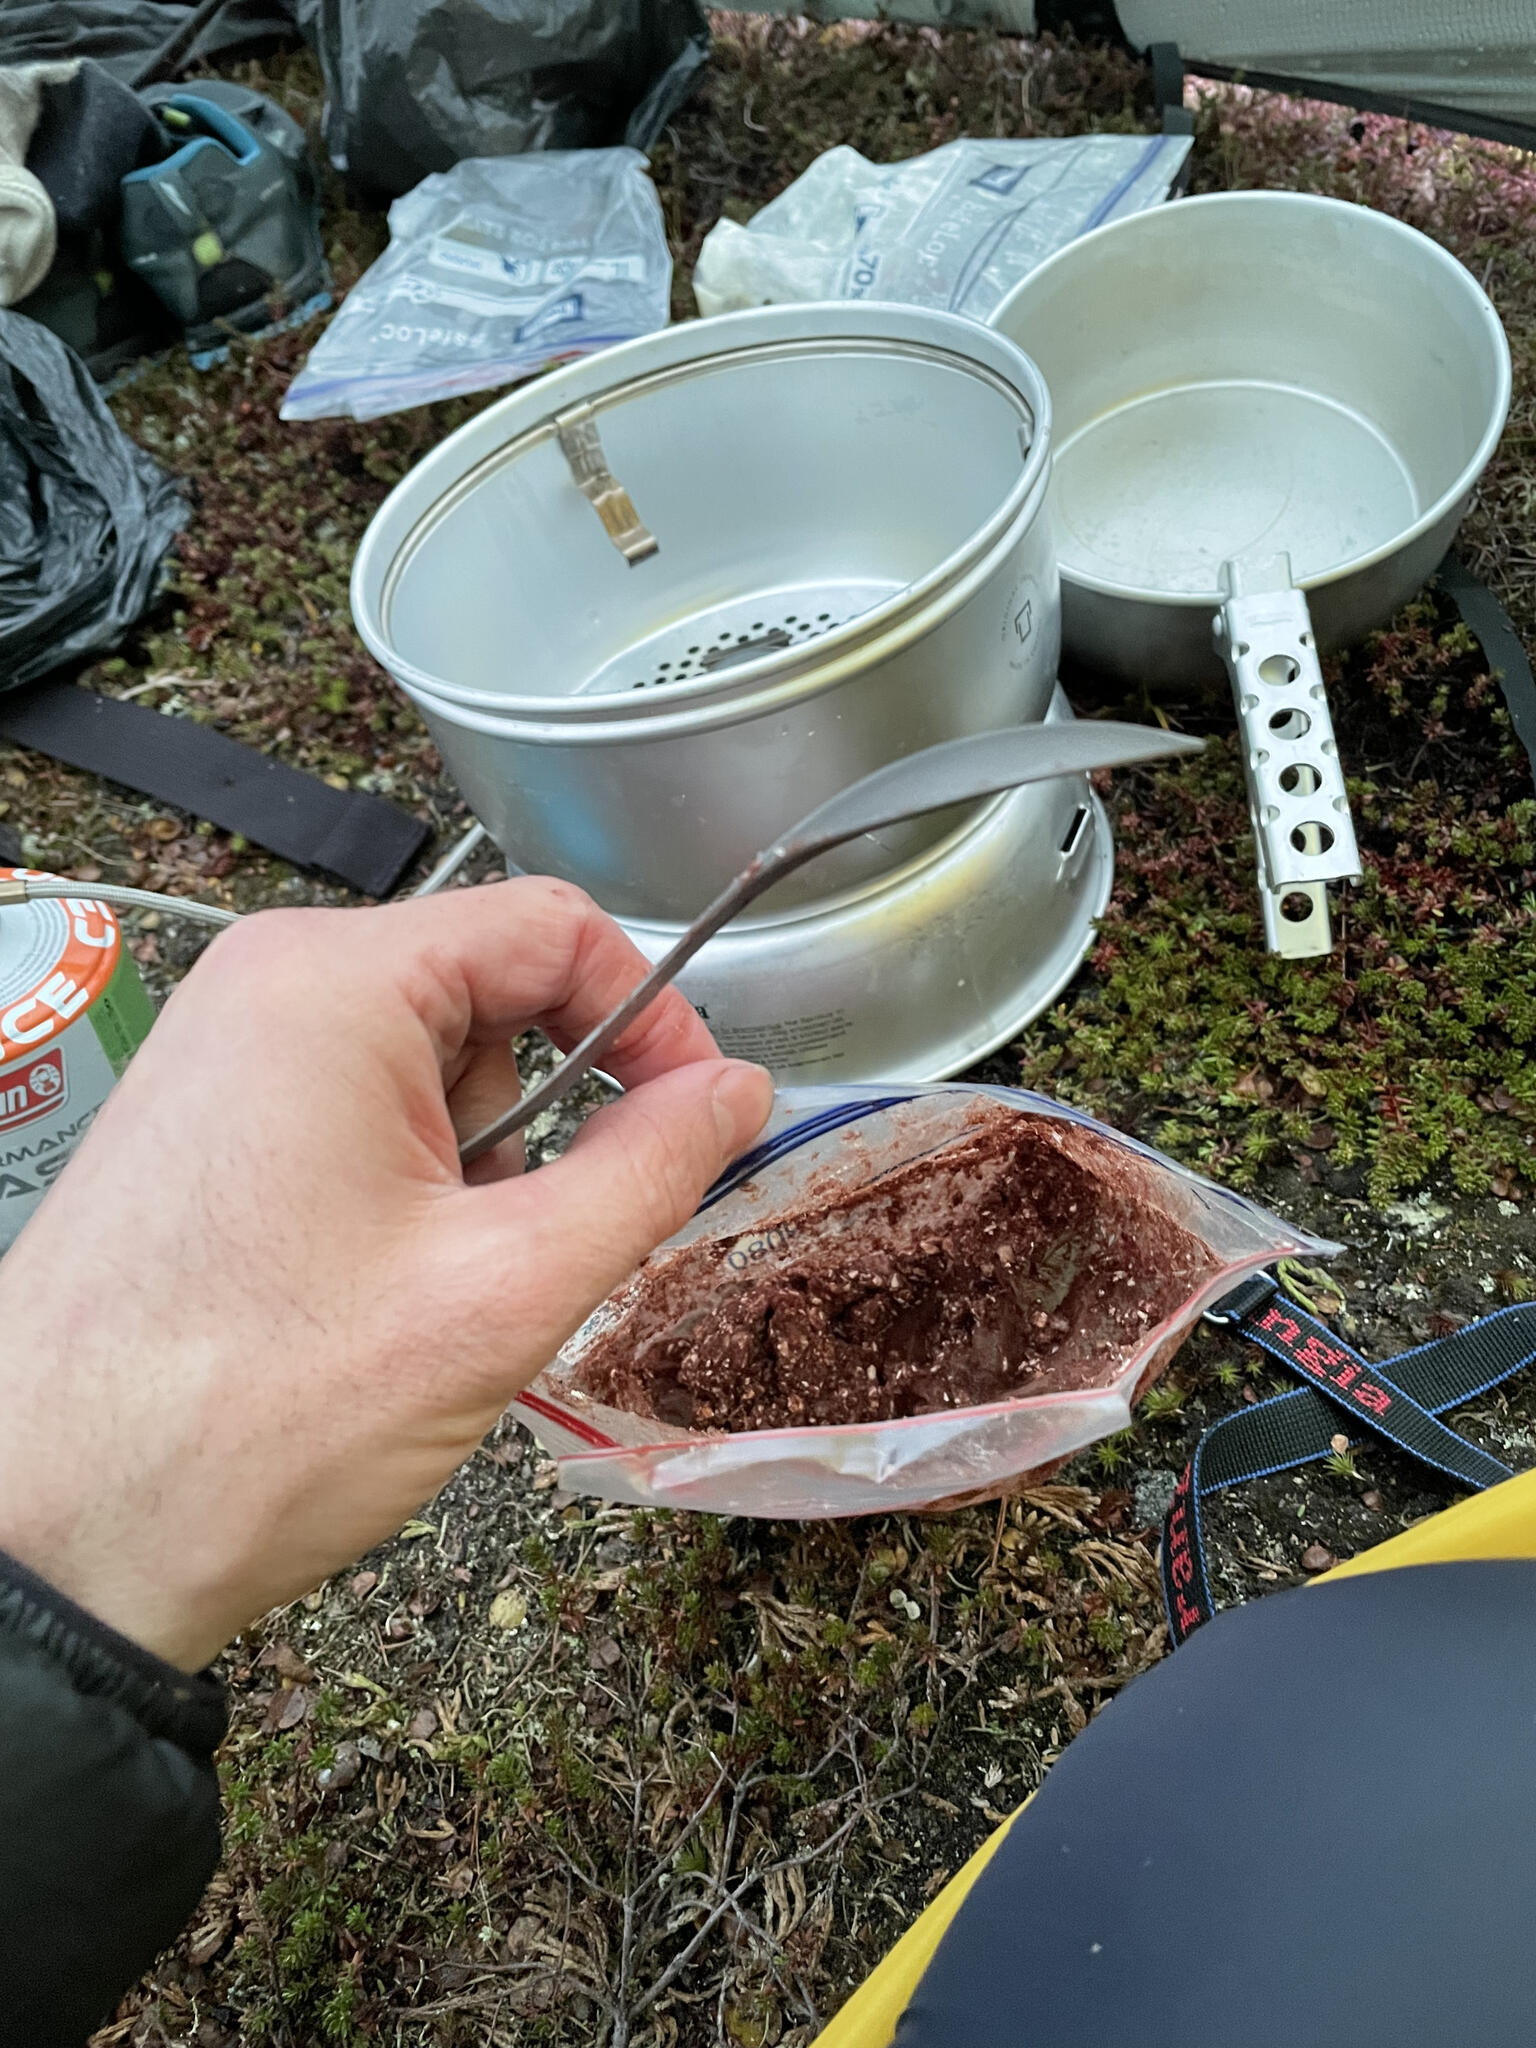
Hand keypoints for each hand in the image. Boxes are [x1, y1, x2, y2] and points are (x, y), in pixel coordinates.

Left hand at [0, 879, 771, 1670]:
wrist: (52, 1539)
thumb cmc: (263, 1413)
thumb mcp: (505, 1288)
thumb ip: (649, 1170)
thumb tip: (741, 1091)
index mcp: (336, 984)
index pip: (556, 928)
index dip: (654, 1022)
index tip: (697, 1125)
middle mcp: (267, 988)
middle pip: (492, 995)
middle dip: (550, 1117)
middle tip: (541, 1244)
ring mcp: (224, 1056)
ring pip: (430, 1067)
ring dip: (478, 1170)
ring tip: (435, 1292)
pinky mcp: (205, 1128)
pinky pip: (358, 1114)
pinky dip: (410, 1190)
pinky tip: (374, 1294)